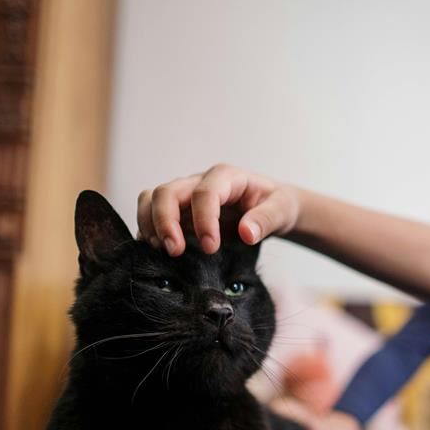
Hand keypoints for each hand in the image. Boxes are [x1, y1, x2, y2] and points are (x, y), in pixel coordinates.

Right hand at [136, 164, 299, 254]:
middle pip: (167, 192)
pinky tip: (155, 251)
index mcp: (227, 177)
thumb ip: (266, 220)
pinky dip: (148, 231)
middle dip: (165, 222)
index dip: (203, 220)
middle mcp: (200, 182)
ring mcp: (186, 196)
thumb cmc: (276, 205)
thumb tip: (247, 233)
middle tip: (175, 252)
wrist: (271, 207)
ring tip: (161, 250)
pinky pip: (152, 214)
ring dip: (150, 225)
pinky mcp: (179, 212)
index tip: (211, 247)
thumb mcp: (281, 210)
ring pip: (152, 199)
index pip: (204, 193)